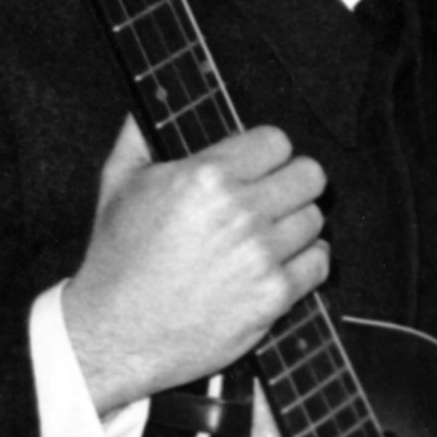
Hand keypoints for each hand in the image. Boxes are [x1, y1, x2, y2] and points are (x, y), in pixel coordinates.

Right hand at [62, 119, 329, 413]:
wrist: (117, 330)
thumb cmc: (117, 259)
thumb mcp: (117, 185)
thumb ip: (138, 138)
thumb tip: (148, 106)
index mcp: (205, 178)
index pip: (276, 142)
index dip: (268, 152)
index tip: (260, 165)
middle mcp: (240, 213)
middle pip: (309, 176)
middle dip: (292, 183)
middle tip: (272, 197)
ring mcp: (262, 256)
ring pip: (316, 219)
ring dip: (296, 224)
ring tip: (267, 234)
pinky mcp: (275, 295)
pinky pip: (320, 263)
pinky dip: (306, 262)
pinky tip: (280, 262)